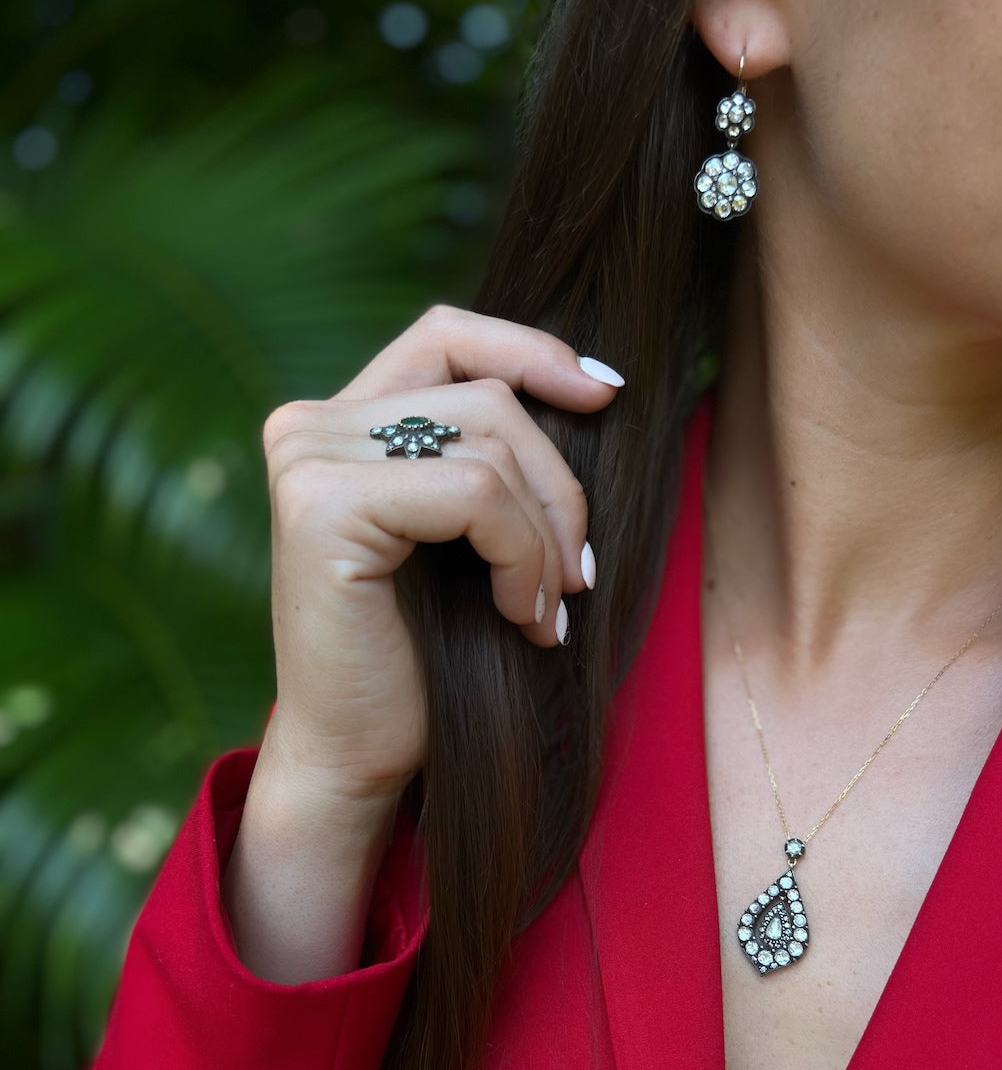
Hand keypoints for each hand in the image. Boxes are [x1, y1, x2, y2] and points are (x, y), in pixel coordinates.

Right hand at [259, 305, 623, 804]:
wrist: (359, 751)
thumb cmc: (425, 649)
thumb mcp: (468, 532)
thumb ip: (492, 454)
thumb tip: (596, 387)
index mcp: (339, 421)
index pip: (448, 336)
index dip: (532, 350)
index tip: (606, 394)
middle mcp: (309, 425)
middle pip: (489, 399)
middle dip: (559, 487)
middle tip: (580, 574)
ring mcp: (308, 458)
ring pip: (491, 449)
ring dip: (546, 537)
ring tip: (548, 609)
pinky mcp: (324, 505)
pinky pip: (476, 494)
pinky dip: (523, 558)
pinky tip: (522, 619)